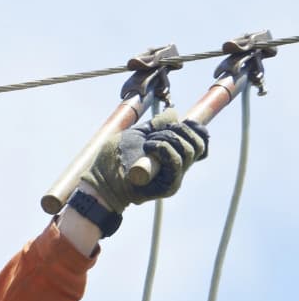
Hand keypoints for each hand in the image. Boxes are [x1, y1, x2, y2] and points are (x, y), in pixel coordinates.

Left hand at [80, 109, 209, 213]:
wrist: (99, 180)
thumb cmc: (113, 159)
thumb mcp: (136, 135)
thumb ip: (155, 126)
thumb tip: (174, 114)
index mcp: (174, 154)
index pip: (201, 141)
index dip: (195, 129)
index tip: (177, 123)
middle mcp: (178, 167)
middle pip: (198, 145)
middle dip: (179, 131)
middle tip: (155, 134)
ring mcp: (174, 178)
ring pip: (189, 152)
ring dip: (168, 139)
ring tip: (147, 143)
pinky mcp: (168, 187)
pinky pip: (177, 163)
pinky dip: (165, 149)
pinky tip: (149, 147)